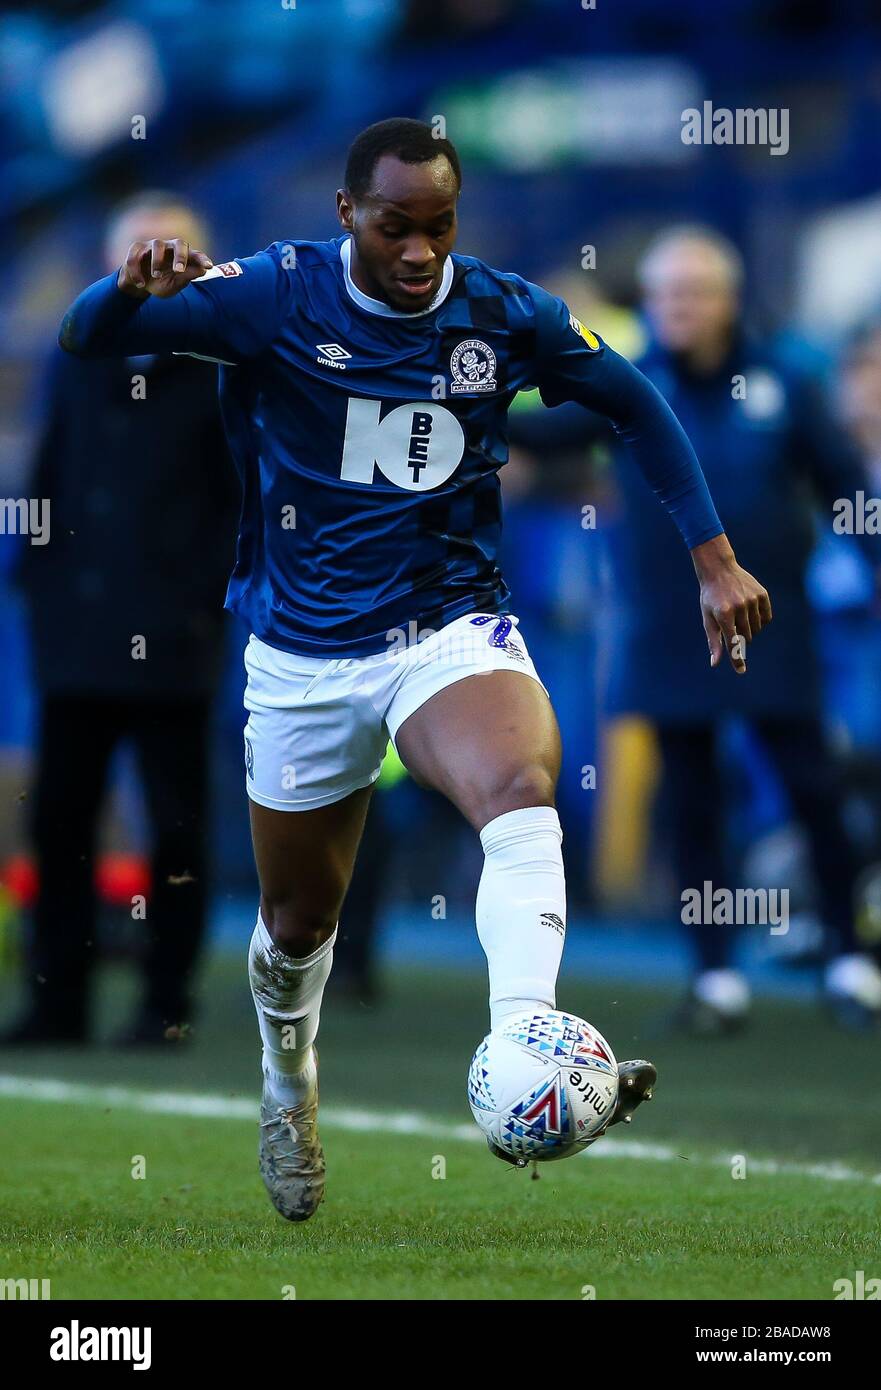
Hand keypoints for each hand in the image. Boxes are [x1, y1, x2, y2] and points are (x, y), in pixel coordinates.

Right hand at [117, 238, 213, 299]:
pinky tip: (141, 284)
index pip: (195, 254)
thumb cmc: (161, 283)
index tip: (209, 266)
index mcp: (182, 257)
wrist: (140, 285)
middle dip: (180, 256)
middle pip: (179, 243)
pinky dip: (137, 271)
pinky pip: (137, 255)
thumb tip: (202, 270)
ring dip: (157, 261)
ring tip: (156, 276)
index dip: (201, 259)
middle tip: (179, 271)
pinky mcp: (137, 249)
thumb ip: (187, 277)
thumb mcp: (175, 284)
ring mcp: (153, 246)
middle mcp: (169, 248)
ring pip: (157, 245)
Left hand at [692, 534, 771, 674]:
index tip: (741, 670)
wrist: (719, 570)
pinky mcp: (762, 595)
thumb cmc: (710, 598)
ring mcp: (752, 600)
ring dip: (749, 628)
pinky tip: (750, 611)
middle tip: (731, 623)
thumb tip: (715, 663)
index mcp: (723, 614)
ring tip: (738, 615)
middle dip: (740, 636)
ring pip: (757, 629)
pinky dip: (760, 620)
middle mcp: (739, 607)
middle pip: (746, 637)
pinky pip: (766, 617)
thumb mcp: (708, 618)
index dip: (736, 658)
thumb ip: (713, 641)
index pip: (733, 642)